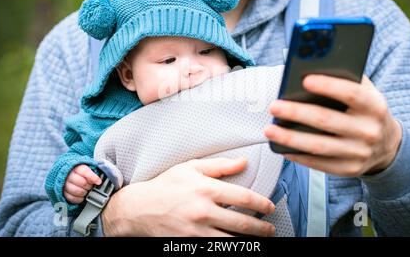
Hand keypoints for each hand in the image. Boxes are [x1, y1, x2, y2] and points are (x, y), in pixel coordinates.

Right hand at [63, 164, 101, 203]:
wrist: (70, 175)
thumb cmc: (82, 173)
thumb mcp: (88, 169)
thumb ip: (93, 173)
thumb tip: (98, 181)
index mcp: (76, 167)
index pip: (84, 171)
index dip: (93, 177)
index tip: (99, 182)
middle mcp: (69, 175)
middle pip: (82, 182)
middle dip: (89, 185)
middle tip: (91, 186)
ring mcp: (64, 184)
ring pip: (77, 191)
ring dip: (84, 192)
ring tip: (86, 190)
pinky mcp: (63, 193)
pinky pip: (72, 198)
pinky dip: (79, 198)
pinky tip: (82, 196)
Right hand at [101, 157, 275, 236]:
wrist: (139, 208)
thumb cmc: (166, 185)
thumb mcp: (191, 168)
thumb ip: (220, 166)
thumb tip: (244, 161)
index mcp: (206, 189)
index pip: (244, 198)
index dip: (262, 204)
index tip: (270, 207)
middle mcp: (204, 211)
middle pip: (243, 224)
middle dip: (262, 229)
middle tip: (270, 230)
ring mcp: (196, 231)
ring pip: (232, 242)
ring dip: (250, 243)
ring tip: (259, 241)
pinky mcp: (189, 244)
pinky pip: (215, 250)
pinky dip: (229, 248)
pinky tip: (236, 245)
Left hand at [264, 75, 402, 176]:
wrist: (387, 146)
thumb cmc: (365, 111)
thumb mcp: (365, 92)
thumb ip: (346, 79)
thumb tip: (311, 67)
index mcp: (374, 106)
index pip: (351, 94)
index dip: (328, 86)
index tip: (304, 79)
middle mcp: (369, 130)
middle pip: (326, 120)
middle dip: (297, 112)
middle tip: (274, 106)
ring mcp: (359, 152)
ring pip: (318, 146)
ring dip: (290, 138)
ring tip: (269, 130)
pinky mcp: (349, 169)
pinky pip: (319, 164)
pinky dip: (298, 155)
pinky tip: (282, 148)